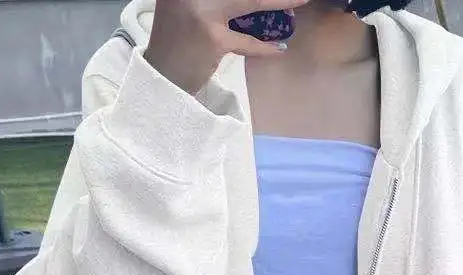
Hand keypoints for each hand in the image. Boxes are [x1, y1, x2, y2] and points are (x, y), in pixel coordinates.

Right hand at [145, 0, 309, 93]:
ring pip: (249, 3)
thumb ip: (212, 1)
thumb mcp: (187, 10)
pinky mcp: (213, 38)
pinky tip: (279, 49)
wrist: (163, 79)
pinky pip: (246, 42)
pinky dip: (264, 47)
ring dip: (278, 3)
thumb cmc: (177, 45)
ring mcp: (201, 12)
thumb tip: (253, 4)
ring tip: (299, 1)